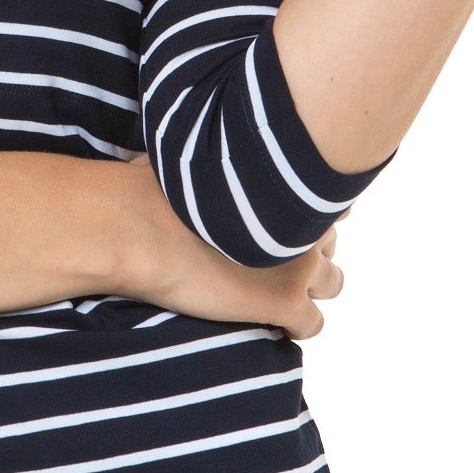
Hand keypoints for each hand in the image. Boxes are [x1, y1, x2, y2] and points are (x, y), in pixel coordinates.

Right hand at [107, 156, 347, 336]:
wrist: (140, 229)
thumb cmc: (155, 188)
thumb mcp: (197, 153)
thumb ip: (224, 156)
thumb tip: (207, 147)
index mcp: (288, 184)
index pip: (330, 200)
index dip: (303, 216)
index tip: (279, 224)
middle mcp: (305, 222)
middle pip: (329, 242)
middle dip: (303, 251)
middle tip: (266, 259)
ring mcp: (300, 265)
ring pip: (332, 283)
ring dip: (308, 288)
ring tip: (272, 291)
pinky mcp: (284, 302)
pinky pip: (312, 324)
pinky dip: (296, 325)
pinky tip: (271, 322)